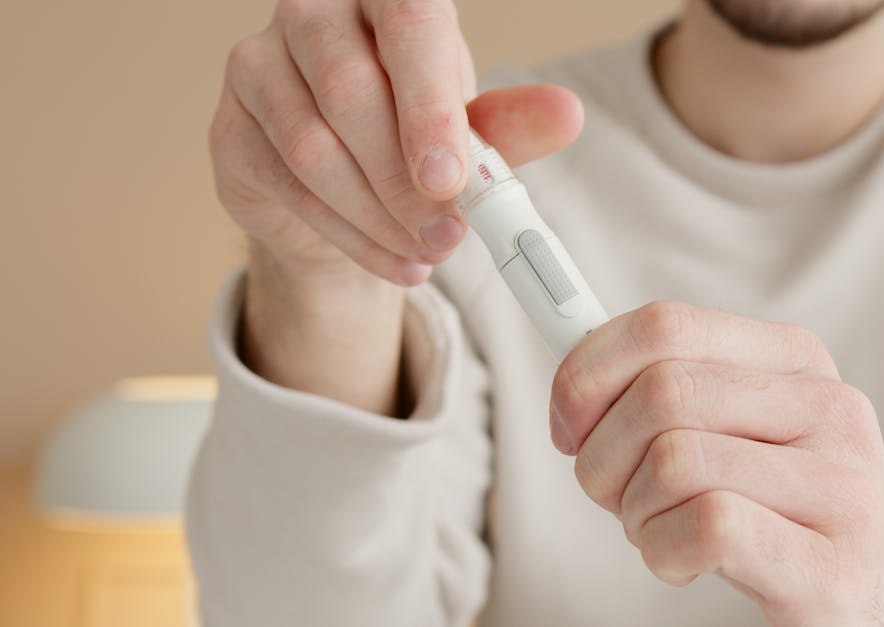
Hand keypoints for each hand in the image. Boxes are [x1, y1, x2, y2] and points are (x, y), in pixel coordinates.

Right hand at [210, 0, 583, 286]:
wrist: (341, 186)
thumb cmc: (409, 135)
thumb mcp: (467, 131)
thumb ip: (509, 125)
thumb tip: (565, 114)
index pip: (407, 22)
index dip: (430, 103)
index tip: (453, 178)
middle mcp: (310, 15)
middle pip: (351, 93)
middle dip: (406, 182)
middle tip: (451, 235)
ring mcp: (256, 68)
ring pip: (314, 149)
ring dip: (380, 217)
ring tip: (430, 253)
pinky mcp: (228, 130)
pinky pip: (288, 189)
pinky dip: (351, 239)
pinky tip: (395, 261)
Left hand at [549, 301, 883, 624]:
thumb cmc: (783, 509)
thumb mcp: (735, 430)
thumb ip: (667, 389)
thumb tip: (573, 377)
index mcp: (795, 359)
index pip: (664, 325)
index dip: (590, 370)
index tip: (567, 423)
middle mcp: (827, 408)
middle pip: (661, 393)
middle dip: (604, 455)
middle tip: (615, 495)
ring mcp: (839, 487)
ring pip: (675, 460)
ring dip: (636, 512)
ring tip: (662, 530)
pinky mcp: (830, 567)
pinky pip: (709, 525)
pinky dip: (665, 550)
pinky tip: (683, 562)